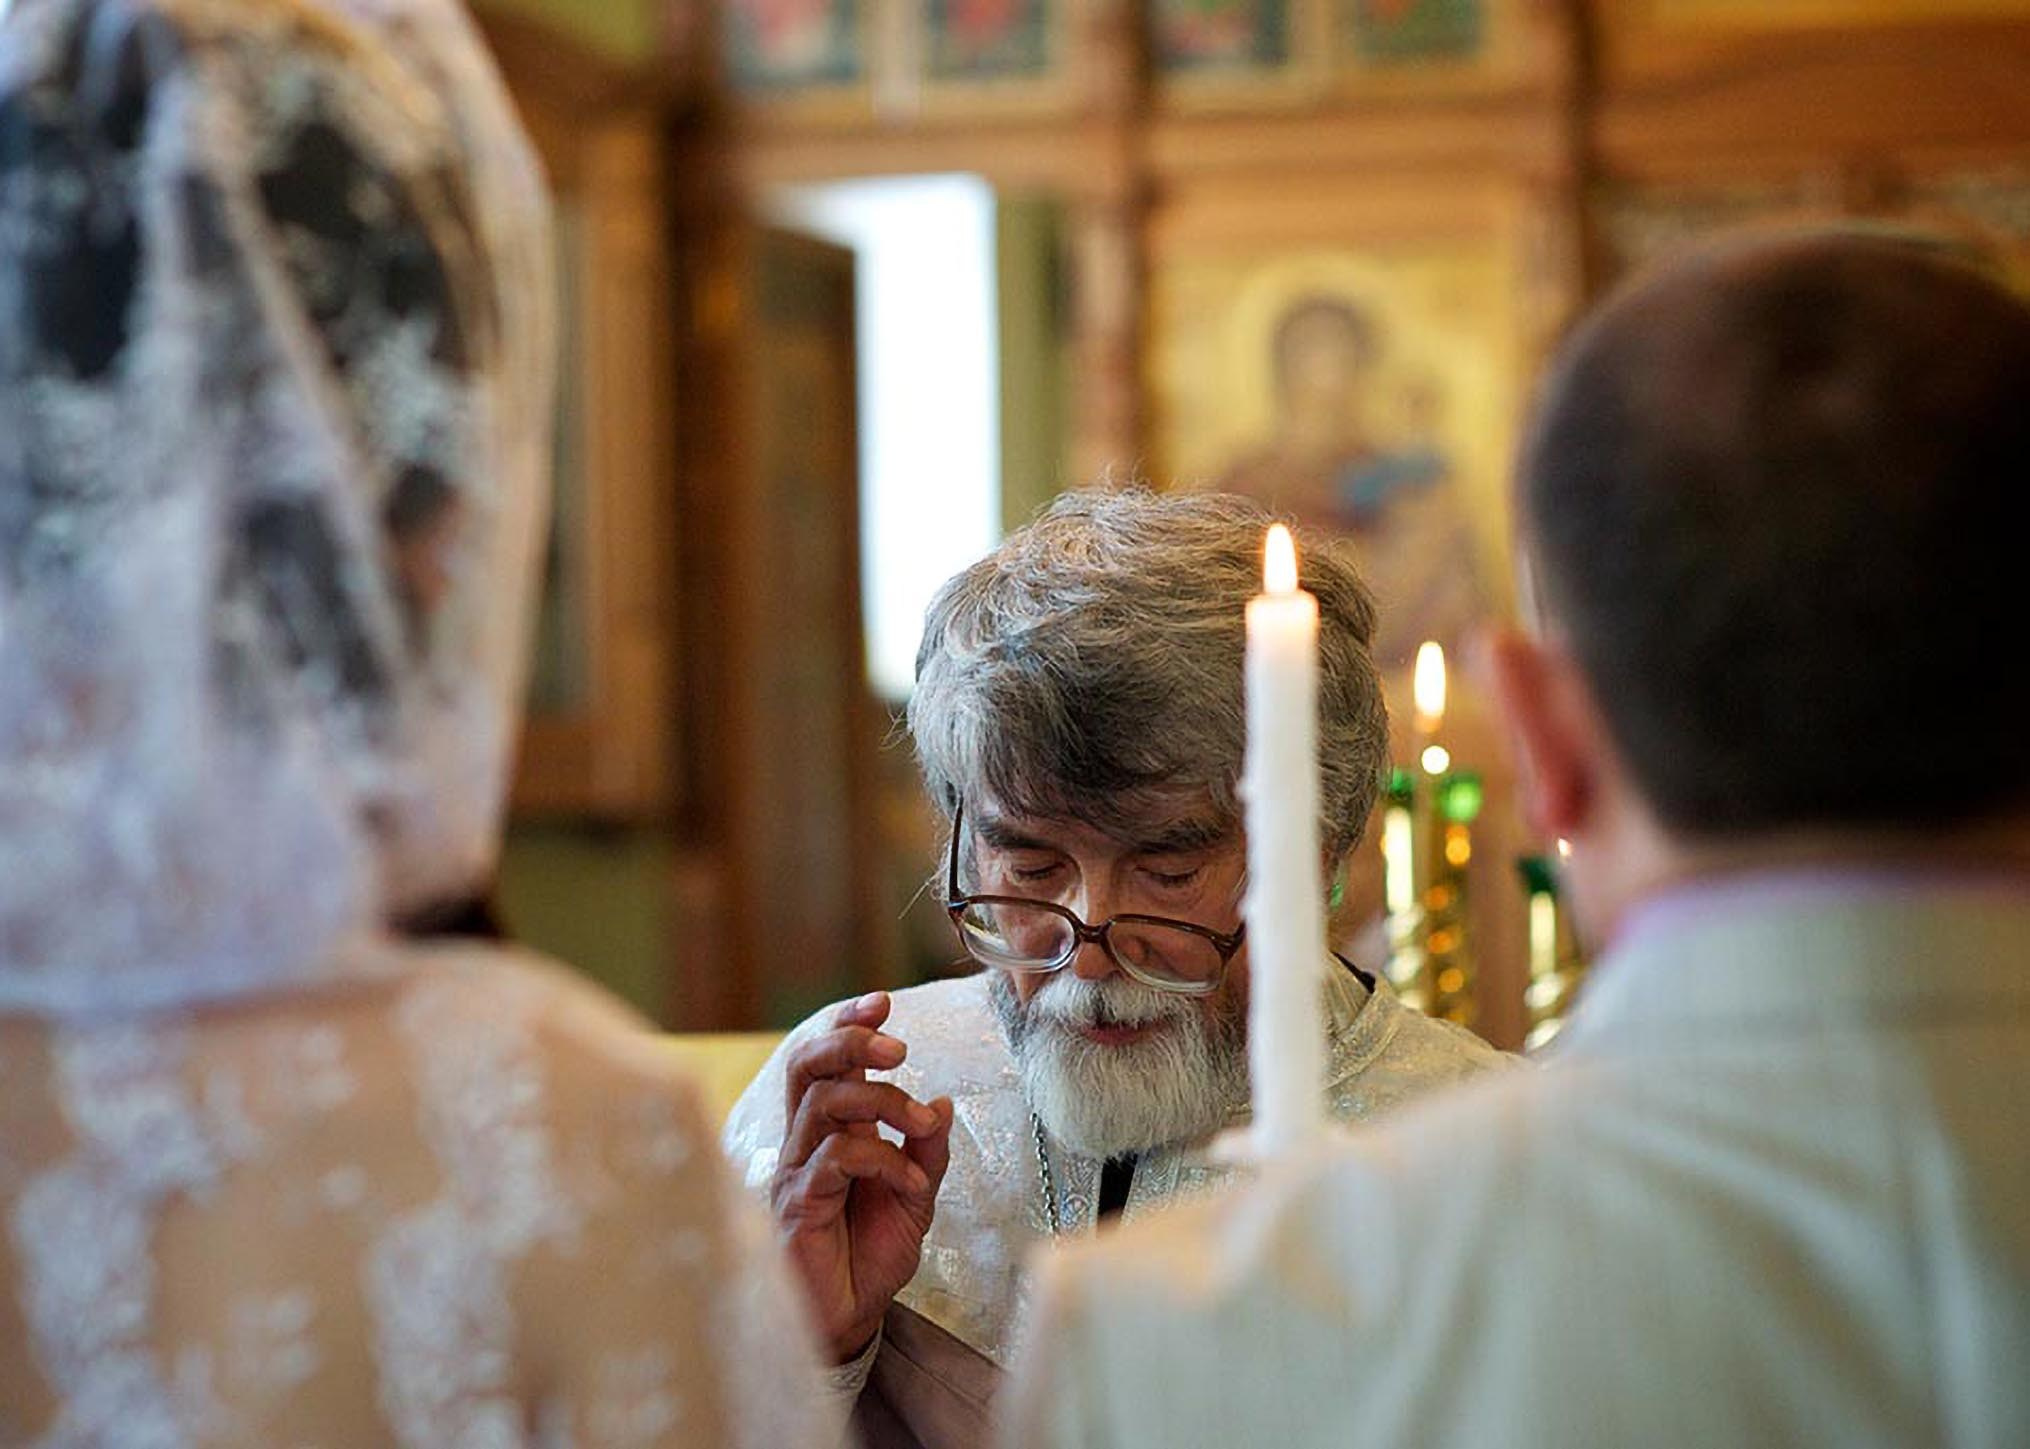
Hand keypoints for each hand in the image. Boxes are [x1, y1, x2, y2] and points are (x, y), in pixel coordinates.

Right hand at [770, 991, 953, 1363]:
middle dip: (851, 1042)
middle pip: (807, 1066)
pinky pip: (835, 1158)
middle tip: (898, 1048)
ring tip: (920, 1124)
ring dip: (881, 1102)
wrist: (847, 1322)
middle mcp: (804, 1144)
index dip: (845, 1025)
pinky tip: (908, 1181)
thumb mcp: (914, 1197)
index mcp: (829, 1133)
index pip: (824, 1062)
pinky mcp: (798, 1206)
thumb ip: (926, 1151)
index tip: (880, 1002)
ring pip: (824, 1104)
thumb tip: (942, 1102)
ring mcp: (795, 1173)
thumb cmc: (868, 1258)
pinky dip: (881, 1158)